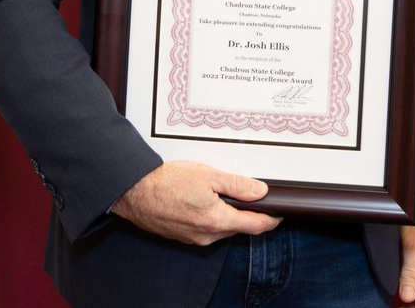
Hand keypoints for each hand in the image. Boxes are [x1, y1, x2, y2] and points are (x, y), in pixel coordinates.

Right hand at [109, 160, 281, 245]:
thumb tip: (260, 191)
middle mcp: (207, 235)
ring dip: (228, 215)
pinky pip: (206, 229)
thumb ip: (237, 185)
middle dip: (248, 214)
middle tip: (253, 196)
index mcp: (217, 220)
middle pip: (239, 227)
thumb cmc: (167, 183)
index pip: (255, 225)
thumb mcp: (209, 175)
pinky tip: (204, 201)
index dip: (271, 219)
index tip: (279, 214)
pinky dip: (211, 217)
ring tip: (223, 193)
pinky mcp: (183, 236)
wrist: (135, 192)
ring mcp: (194, 238)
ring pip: (222, 228)